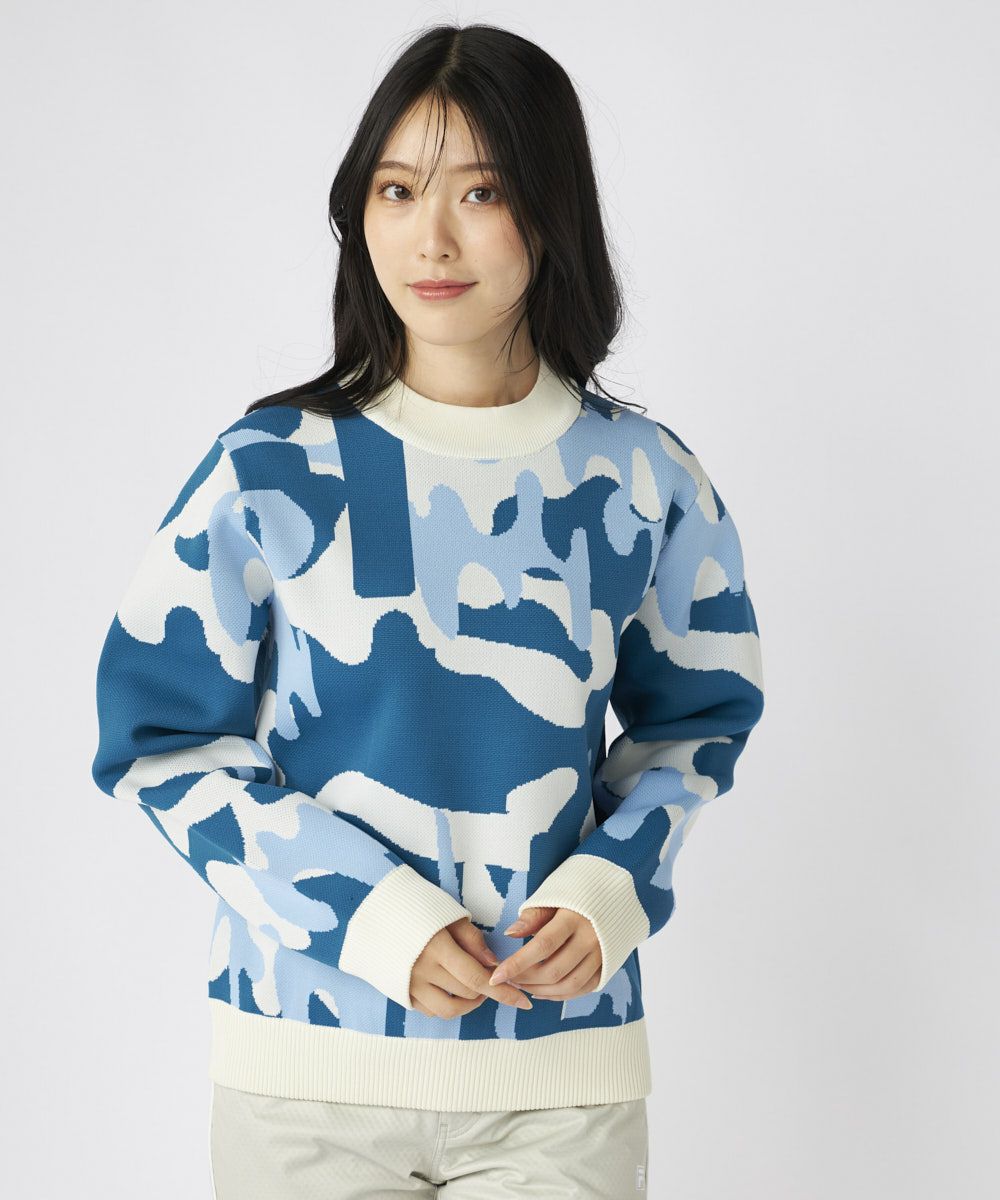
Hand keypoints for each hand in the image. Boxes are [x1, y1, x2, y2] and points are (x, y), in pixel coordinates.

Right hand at [409, 916, 533, 1017]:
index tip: (523, 1000)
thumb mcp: (447, 913)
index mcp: (437, 947)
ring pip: (449, 1010)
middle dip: (488, 990)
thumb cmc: (415, 905)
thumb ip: (472, 939)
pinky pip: (430, 1010)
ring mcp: (410, 984)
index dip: (503, 992)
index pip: (477, 978)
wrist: (374, 909)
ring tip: (476, 989)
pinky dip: (447, 1005)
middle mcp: (423, 970)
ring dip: (469, 1004)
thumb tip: (493, 962)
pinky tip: (453, 990)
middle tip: (492, 975)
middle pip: (467, 993)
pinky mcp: (401, 992)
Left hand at [488, 906, 602, 999]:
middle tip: (507, 979)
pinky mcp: (607, 966)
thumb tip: (510, 934)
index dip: (517, 964)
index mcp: (574, 918)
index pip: (542, 946)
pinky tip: (542, 990)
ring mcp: (601, 955)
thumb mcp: (552, 897)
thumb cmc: (575, 894)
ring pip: (569, 984)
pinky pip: (582, 989)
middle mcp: (590, 939)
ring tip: (522, 985)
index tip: (496, 975)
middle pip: (554, 970)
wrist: (613, 897)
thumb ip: (532, 917)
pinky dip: (560, 994)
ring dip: (541, 990)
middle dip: (526, 979)